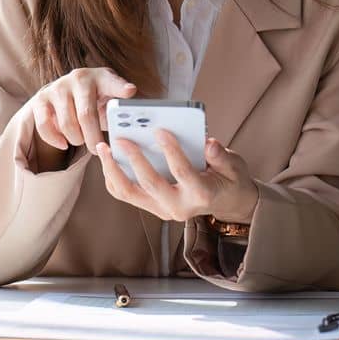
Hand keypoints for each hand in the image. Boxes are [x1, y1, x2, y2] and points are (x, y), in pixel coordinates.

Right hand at [28, 67, 136, 150]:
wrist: (63, 94)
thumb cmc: (93, 101)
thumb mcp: (109, 100)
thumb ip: (120, 111)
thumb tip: (131, 126)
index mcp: (101, 78)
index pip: (112, 82)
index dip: (120, 87)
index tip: (130, 91)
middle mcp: (79, 79)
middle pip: (87, 114)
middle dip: (93, 138)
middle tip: (98, 149)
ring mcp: (58, 87)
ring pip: (67, 123)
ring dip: (76, 139)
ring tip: (81, 140)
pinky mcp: (41, 98)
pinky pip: (45, 126)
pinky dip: (55, 140)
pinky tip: (64, 143)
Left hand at [94, 130, 259, 223]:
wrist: (227, 203)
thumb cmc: (230, 180)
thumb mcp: (235, 166)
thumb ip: (222, 156)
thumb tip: (209, 143)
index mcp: (201, 194)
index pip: (182, 171)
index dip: (171, 150)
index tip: (159, 129)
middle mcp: (179, 206)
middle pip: (150, 184)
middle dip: (134, 159)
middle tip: (121, 138)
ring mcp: (163, 210)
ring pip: (131, 193)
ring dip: (113, 170)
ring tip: (103, 149)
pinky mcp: (153, 207)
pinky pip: (126, 194)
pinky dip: (113, 178)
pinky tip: (108, 160)